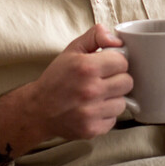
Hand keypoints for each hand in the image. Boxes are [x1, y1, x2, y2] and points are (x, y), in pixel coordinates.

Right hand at [0, 24, 132, 156]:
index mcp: (86, 67)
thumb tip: (117, 40)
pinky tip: (92, 110)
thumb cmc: (56, 78)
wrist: (38, 110)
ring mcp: (90, 112)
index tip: (105, 66)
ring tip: (96, 97)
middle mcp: (90, 90)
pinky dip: (105, 115)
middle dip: (116, 80)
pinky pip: (114, 119)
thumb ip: (95, 36)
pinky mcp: (91, 129)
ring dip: (112, 99)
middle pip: (127, 82)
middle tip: (102, 81)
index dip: (115, 62)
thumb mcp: (72, 50)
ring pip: (123, 102)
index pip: (123, 62)